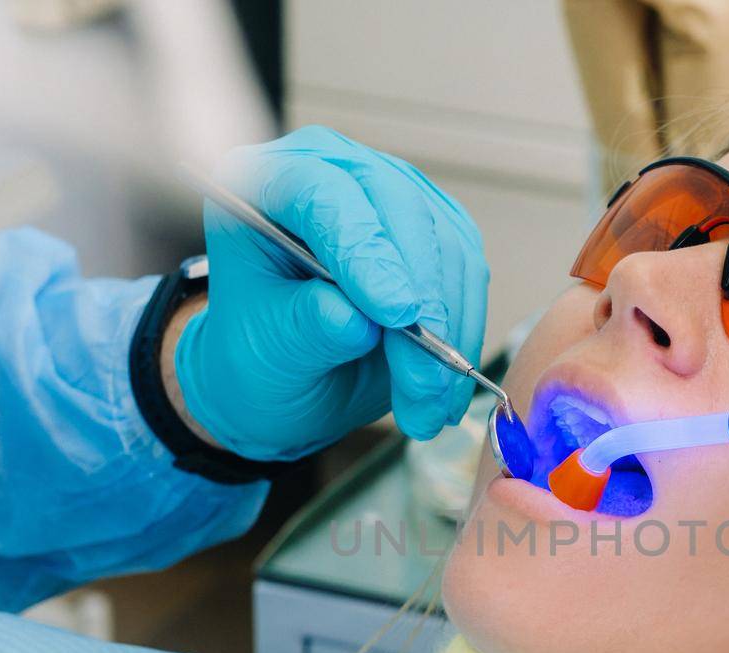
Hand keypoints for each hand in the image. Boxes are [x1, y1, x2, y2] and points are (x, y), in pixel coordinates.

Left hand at [175, 126, 488, 459]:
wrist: (287, 376)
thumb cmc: (260, 354)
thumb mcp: (267, 351)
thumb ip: (307, 328)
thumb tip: (358, 322)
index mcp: (267, 183)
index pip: (324, 194)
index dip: (364, 250)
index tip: (395, 315)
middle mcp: (335, 172)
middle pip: (401, 210)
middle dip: (422, 303)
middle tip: (423, 382)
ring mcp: (392, 195)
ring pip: (446, 246)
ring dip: (450, 331)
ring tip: (429, 404)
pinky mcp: (436, 230)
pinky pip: (467, 273)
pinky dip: (464, 331)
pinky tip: (446, 384)